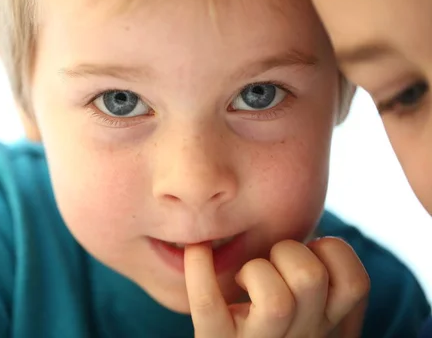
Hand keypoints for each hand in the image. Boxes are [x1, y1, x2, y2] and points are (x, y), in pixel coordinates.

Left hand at [184, 238, 369, 337]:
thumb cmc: (273, 324)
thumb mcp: (308, 307)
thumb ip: (317, 276)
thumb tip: (317, 227)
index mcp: (327, 323)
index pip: (356, 282)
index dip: (332, 253)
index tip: (309, 251)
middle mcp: (303, 336)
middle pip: (311, 278)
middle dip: (286, 252)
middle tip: (268, 261)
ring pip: (276, 302)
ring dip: (255, 271)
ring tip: (243, 277)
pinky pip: (208, 304)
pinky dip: (200, 269)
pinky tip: (198, 250)